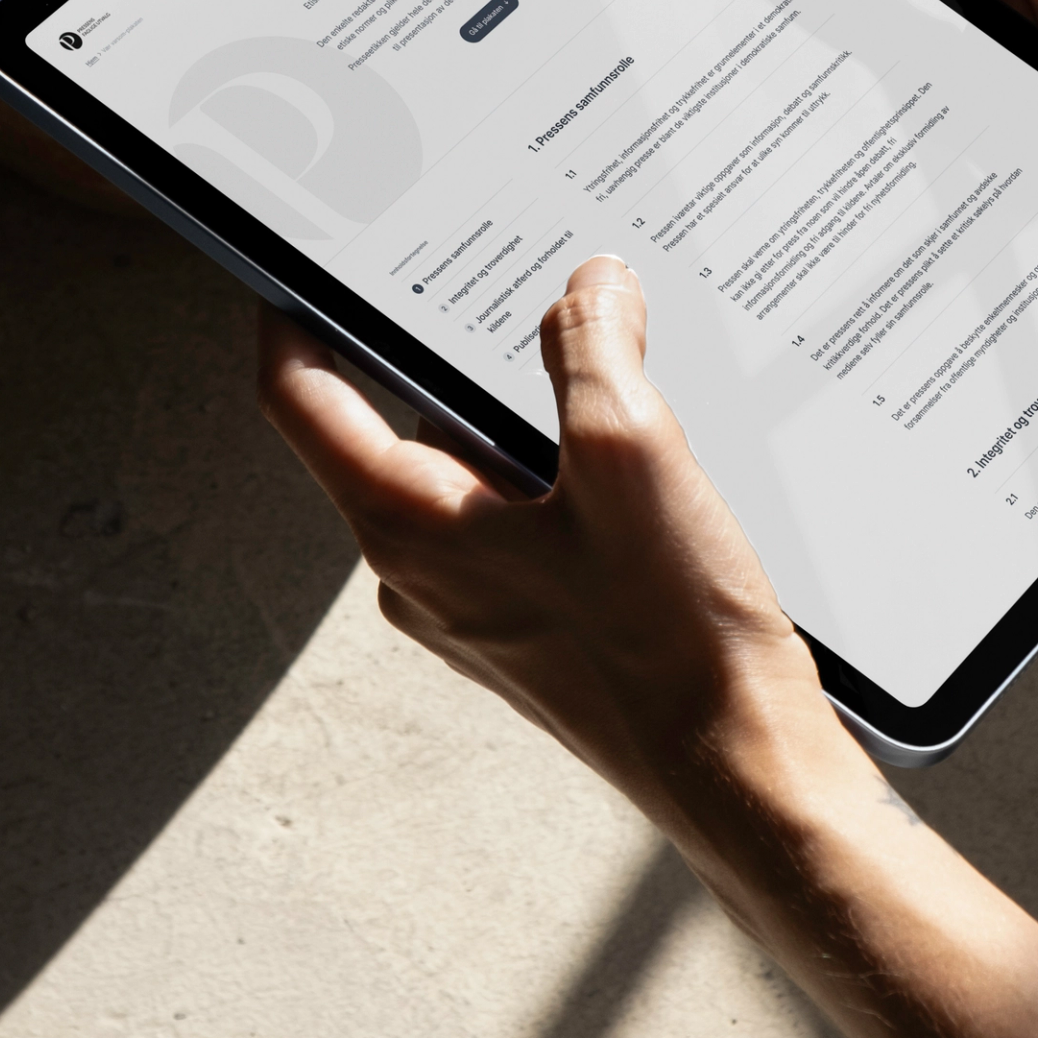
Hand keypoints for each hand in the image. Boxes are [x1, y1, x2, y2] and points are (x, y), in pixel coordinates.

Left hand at [256, 258, 852, 849]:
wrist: (744, 776)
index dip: (293, 317)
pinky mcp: (536, 622)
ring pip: (474, 468)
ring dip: (527, 412)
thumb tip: (588, 286)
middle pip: (399, 423)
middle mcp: (422, 574)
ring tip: (605, 365)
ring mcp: (477, 604)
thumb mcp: (631, 457)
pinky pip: (523, 516)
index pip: (302, 400)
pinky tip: (640, 454)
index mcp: (407, 529)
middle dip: (451, 348)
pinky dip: (565, 469)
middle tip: (506, 278)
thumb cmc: (673, 648)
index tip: (303, 261)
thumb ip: (593, 349)